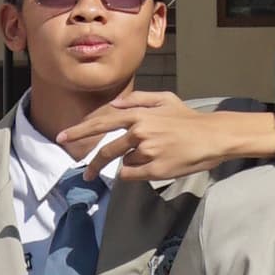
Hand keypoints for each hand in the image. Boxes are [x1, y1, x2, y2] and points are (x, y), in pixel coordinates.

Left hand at [89, 93, 274, 181]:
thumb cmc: (189, 118)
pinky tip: (156, 165)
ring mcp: (147, 152)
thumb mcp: (165, 99)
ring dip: (132, 163)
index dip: (79, 131)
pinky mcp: (155, 169)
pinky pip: (135, 175)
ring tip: (154, 157)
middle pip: (107, 151)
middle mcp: (139, 132)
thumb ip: (138, 100)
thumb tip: (115, 104)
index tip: (62, 138)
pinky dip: (138, 173)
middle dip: (94, 164)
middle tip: (85, 173)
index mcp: (139, 115)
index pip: (102, 123)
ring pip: (125, 163)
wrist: (213, 136)